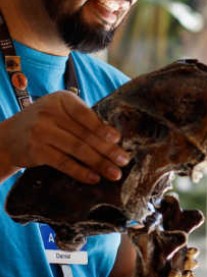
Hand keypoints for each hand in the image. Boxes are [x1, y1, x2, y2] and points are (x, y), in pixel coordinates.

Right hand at [0, 90, 129, 183]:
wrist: (7, 138)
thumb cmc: (43, 124)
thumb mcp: (59, 113)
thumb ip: (82, 120)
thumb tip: (115, 138)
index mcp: (61, 99)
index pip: (86, 115)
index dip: (103, 128)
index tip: (118, 140)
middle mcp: (50, 112)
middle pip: (85, 134)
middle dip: (108, 149)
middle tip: (124, 161)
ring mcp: (42, 131)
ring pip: (77, 149)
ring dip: (99, 163)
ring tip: (114, 174)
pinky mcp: (36, 150)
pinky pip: (64, 162)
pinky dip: (81, 171)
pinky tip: (93, 178)